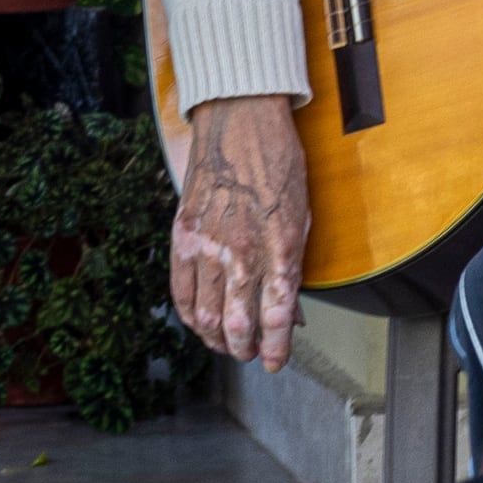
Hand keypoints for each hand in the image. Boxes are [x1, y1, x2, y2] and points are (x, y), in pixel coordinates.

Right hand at [170, 95, 311, 370]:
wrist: (240, 121)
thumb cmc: (279, 164)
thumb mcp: (302, 216)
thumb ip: (293, 265)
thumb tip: (289, 310)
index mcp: (280, 245)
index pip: (276, 315)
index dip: (275, 349)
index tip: (274, 362)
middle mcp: (242, 250)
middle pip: (237, 323)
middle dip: (243, 349)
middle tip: (248, 354)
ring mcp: (208, 244)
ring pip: (204, 314)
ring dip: (215, 338)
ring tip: (224, 343)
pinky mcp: (183, 235)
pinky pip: (180, 290)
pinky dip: (188, 314)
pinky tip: (197, 321)